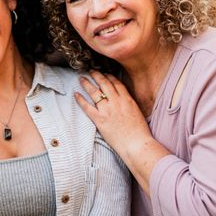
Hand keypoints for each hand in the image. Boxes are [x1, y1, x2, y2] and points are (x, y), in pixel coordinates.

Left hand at [76, 71, 167, 194]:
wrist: (137, 144)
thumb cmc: (139, 132)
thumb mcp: (137, 112)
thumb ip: (129, 104)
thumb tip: (124, 100)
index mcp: (127, 99)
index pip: (116, 83)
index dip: (109, 76)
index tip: (105, 73)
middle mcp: (116, 102)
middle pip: (104, 84)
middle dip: (96, 75)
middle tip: (91, 71)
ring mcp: (107, 110)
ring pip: (95, 92)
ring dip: (87, 83)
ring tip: (81, 78)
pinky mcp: (100, 119)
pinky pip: (87, 107)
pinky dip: (81, 100)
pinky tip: (76, 94)